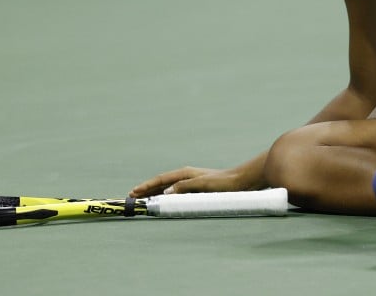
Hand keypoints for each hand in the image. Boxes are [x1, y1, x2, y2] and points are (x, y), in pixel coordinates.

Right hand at [128, 166, 249, 197]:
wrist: (242, 180)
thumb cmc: (224, 182)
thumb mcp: (203, 185)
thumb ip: (184, 187)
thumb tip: (166, 192)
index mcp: (185, 174)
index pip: (160, 180)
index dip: (146, 186)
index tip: (134, 192)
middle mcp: (186, 176)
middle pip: (161, 182)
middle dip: (147, 189)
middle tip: (133, 196)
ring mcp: (191, 181)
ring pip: (168, 187)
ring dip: (155, 192)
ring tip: (144, 199)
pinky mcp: (197, 188)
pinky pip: (176, 192)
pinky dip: (167, 196)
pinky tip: (165, 201)